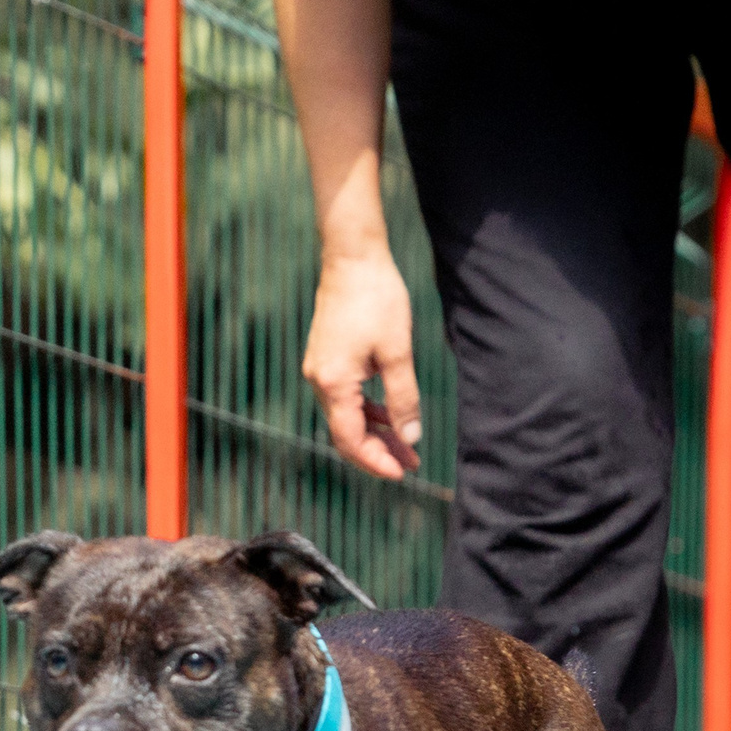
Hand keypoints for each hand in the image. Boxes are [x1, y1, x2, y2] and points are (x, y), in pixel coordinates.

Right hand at [304, 248, 422, 479]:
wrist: (353, 258)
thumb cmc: (377, 299)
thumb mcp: (398, 353)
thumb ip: (403, 398)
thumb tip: (410, 436)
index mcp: (333, 383)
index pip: (350, 439)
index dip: (375, 461)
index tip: (401, 472)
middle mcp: (319, 380)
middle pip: (346, 432)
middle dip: (378, 451)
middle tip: (411, 464)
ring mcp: (320, 369)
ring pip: (346, 416)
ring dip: (376, 432)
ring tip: (407, 445)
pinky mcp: (326, 359)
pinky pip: (345, 397)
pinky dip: (368, 411)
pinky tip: (391, 417)